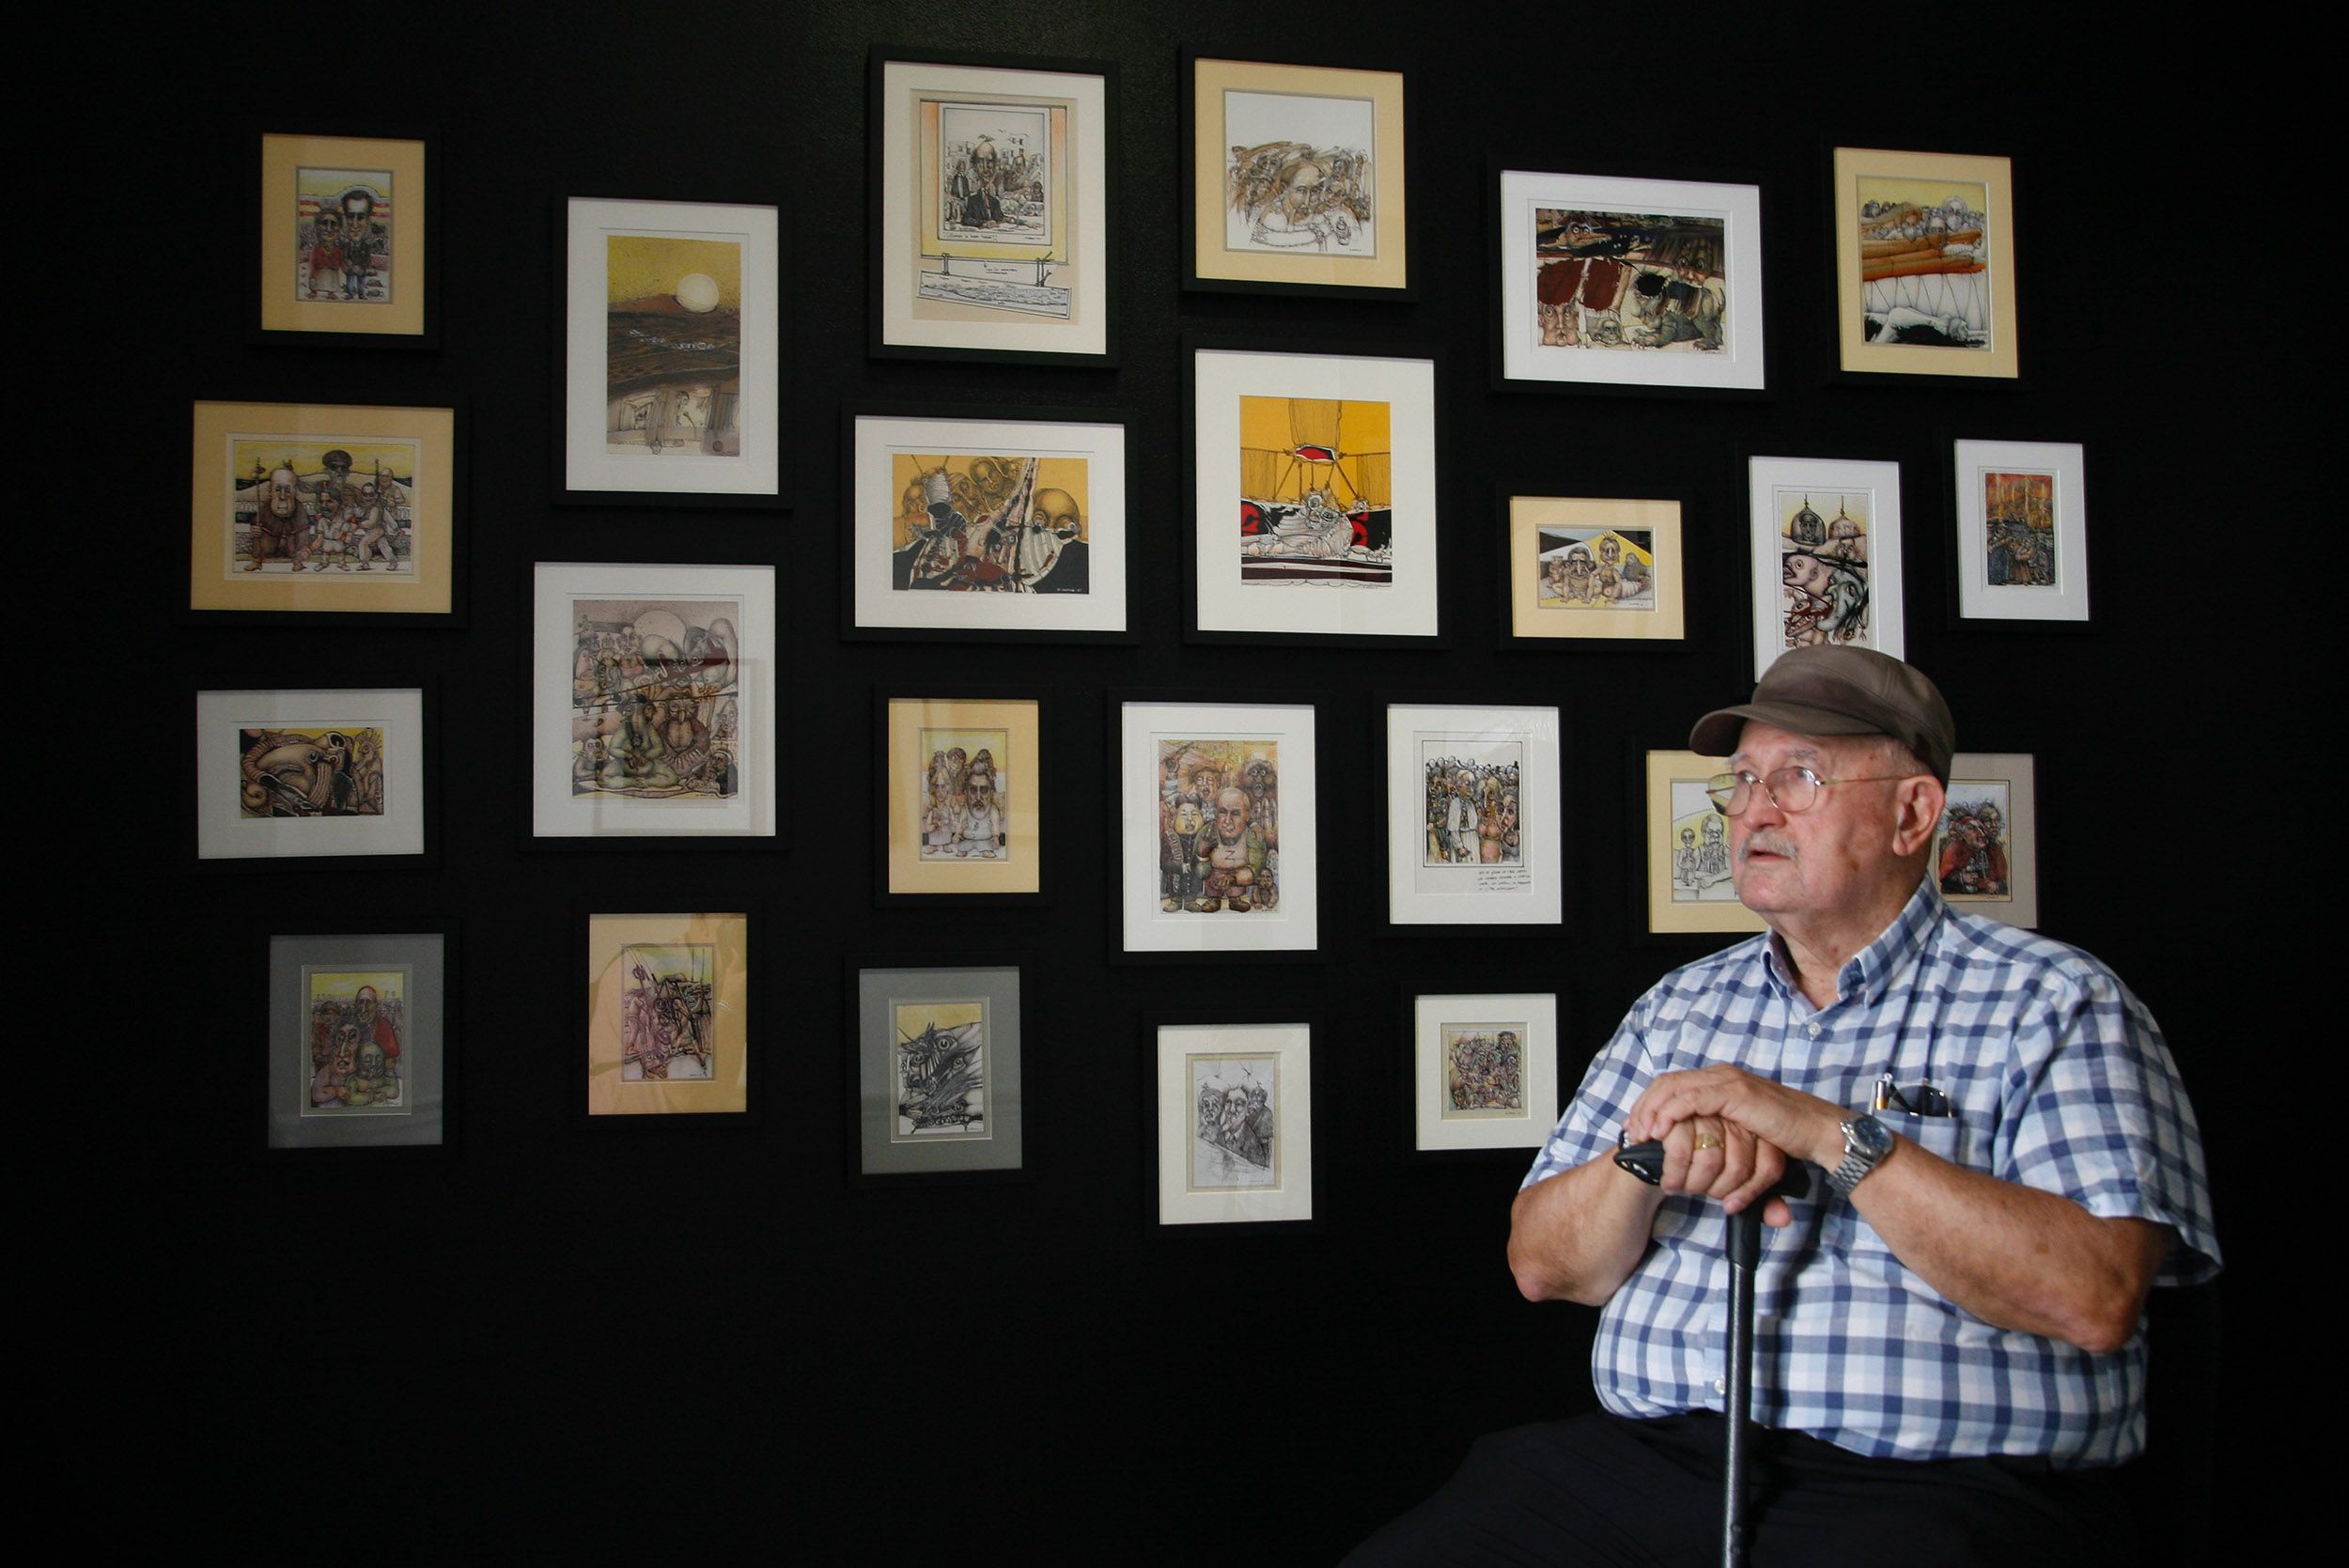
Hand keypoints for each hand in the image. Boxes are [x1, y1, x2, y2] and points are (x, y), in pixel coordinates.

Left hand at [1626, 1064, 1849, 1219]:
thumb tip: (1687, 1157)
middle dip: (1644, 1107)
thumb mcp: (1740, 1135)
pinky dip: (1671, 1113)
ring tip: (1642, 1136)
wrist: (1816, 1132)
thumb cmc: (1782, 1136)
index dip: (1649, 1104)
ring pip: (1674, 1088)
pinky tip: (1661, 1131)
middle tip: (1632, 1133)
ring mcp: (1728, 1081)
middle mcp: (1720, 1076)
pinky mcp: (1736, 1093)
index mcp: (1719, 1082)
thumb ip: (1716, 1136)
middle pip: (1666, 1083)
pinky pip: (1692, 1099)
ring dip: (1653, 1112)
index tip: (1635, 1129)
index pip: (1671, 1085)